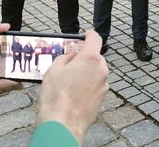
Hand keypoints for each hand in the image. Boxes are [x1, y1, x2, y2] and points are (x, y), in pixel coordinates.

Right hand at [36, 30, 108, 144]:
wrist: (63, 125)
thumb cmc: (56, 97)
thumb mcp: (54, 70)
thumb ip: (65, 57)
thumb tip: (71, 56)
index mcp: (90, 59)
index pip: (95, 39)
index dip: (90, 34)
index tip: (86, 34)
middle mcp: (101, 70)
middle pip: (95, 57)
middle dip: (84, 57)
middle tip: (70, 62)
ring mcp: (104, 84)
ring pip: (96, 71)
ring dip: (86, 72)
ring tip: (69, 82)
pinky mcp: (102, 97)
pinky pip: (96, 84)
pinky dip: (88, 84)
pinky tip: (74, 93)